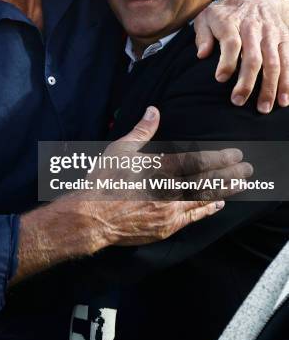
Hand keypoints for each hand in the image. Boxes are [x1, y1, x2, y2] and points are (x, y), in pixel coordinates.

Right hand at [86, 106, 248, 247]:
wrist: (91, 216)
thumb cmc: (103, 181)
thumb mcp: (120, 150)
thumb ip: (141, 131)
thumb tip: (154, 111)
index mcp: (158, 168)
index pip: (196, 162)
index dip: (218, 158)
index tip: (234, 154)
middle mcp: (168, 190)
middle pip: (206, 181)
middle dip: (229, 174)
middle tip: (246, 169)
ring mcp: (168, 210)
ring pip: (203, 199)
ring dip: (223, 191)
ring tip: (240, 184)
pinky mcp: (165, 227)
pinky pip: (192, 218)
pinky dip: (206, 210)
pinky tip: (216, 204)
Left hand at [194, 0, 288, 112]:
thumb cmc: (226, 12)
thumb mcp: (207, 16)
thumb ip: (202, 35)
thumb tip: (201, 54)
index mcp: (232, 22)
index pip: (231, 42)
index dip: (227, 61)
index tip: (219, 78)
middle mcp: (254, 28)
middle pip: (253, 57)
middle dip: (247, 81)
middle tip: (237, 101)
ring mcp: (272, 34)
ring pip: (274, 62)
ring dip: (271, 87)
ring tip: (264, 108)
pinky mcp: (285, 39)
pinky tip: (285, 100)